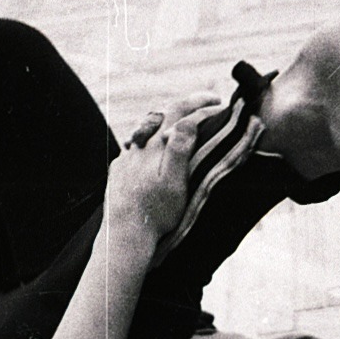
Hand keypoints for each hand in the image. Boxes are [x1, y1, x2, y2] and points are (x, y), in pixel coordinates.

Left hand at [108, 94, 220, 240]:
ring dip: (167, 119)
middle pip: (163, 114)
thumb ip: (179, 148)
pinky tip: (156, 147)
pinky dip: (151, 138)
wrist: (124, 234)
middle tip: (207, 104)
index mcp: (155, 145)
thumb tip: (187, 121)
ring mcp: (126, 157)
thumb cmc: (156, 213)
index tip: (220, 103)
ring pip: (147, 127)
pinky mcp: (119, 170)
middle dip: (187, 106)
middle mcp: (138, 146)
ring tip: (184, 121)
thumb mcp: (175, 182)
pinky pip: (135, 145)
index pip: (180, 112)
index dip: (201, 104)